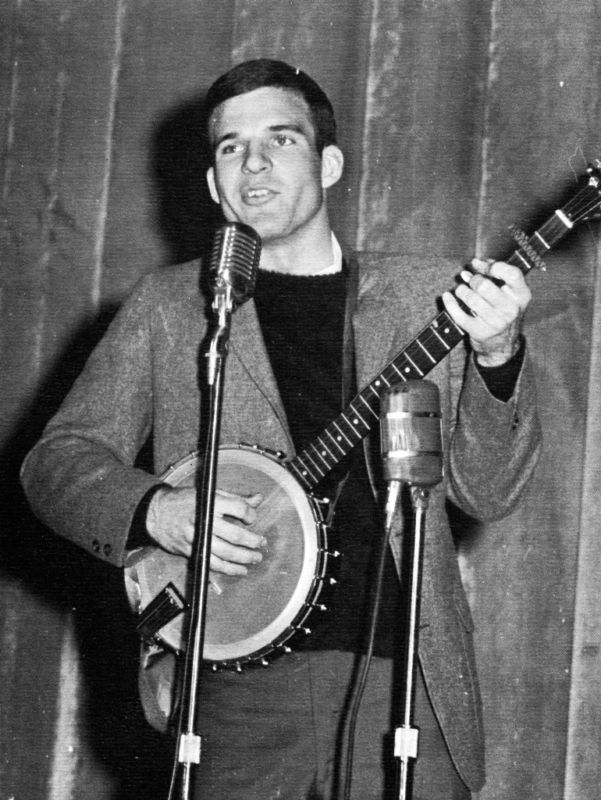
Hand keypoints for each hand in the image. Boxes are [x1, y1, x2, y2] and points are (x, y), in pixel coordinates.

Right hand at [146, 485, 264, 575]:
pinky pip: (214, 563)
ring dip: (245, 557)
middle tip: (261, 542)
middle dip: (252, 541)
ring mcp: (197, 538)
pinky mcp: (192, 551)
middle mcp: (205, 521)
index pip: (239, 508)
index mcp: (211, 503)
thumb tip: (258, 499)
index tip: (252, 518)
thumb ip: (235, 498)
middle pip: (235, 535)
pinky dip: (229, 569)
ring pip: (226, 553)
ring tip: (256, 558)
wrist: (156, 513)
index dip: (250, 514)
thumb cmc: (184, 501)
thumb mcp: (210, 494)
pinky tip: (240, 570)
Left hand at [442, 258, 530, 366]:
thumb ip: (498, 275)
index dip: (493, 266)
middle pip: (484, 285)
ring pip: (471, 298)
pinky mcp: (479, 331)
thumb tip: (477, 262)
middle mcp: (511, 309)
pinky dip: (450, 303)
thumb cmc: (503, 312)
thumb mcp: (510, 294)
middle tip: (470, 280)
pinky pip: (459, 314)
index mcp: (522, 295)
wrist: (502, 344)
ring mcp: (495, 322)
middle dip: (473, 280)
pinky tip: (447, 296)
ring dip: (461, 290)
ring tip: (461, 290)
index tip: (479, 265)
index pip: (512, 274)